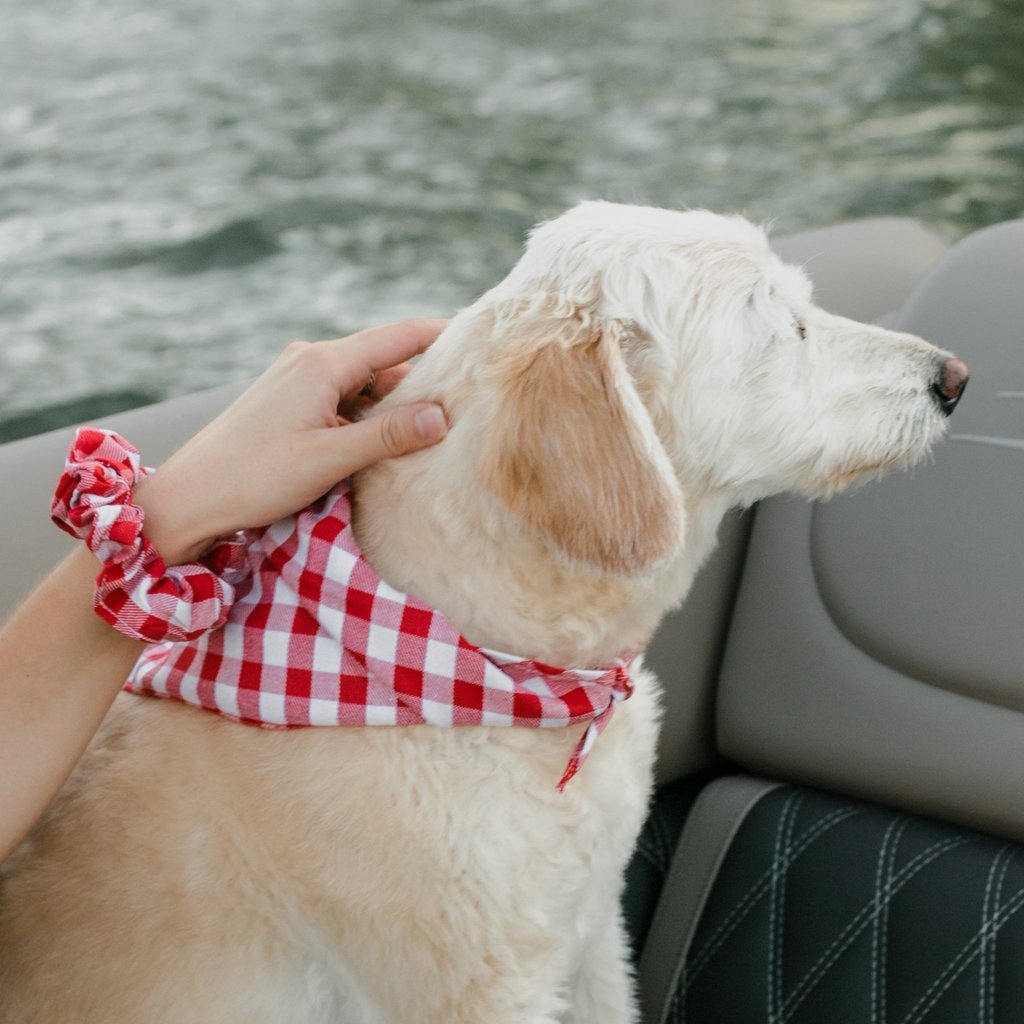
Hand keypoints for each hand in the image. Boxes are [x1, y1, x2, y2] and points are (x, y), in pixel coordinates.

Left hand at [134, 319, 448, 563]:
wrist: (190, 498)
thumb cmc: (253, 478)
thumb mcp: (328, 458)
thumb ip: (388, 435)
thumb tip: (442, 416)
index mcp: (321, 364)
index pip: (398, 337)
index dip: (443, 335)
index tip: (481, 338)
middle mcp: (310, 362)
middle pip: (385, 362)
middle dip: (424, 381)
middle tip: (469, 401)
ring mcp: (298, 382)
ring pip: (365, 386)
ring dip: (396, 406)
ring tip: (435, 431)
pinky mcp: (290, 404)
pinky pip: (344, 401)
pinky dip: (370, 418)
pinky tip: (387, 445)